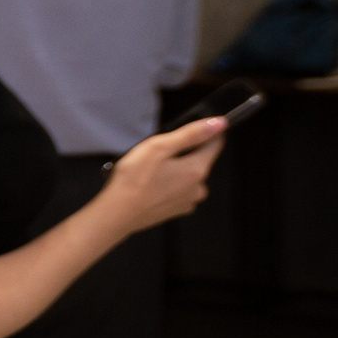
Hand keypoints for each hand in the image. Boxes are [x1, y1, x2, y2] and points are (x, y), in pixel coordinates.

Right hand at [97, 116, 225, 233]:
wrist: (117, 214)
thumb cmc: (134, 178)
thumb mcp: (159, 147)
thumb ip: (190, 134)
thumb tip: (220, 123)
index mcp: (198, 169)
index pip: (215, 144)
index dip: (206, 132)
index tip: (187, 130)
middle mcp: (200, 187)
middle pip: (200, 160)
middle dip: (183, 153)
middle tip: (157, 153)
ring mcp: (189, 201)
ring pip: (188, 176)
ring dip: (175, 170)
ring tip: (151, 171)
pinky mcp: (177, 211)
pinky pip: (179, 191)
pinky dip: (169, 185)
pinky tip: (151, 185)